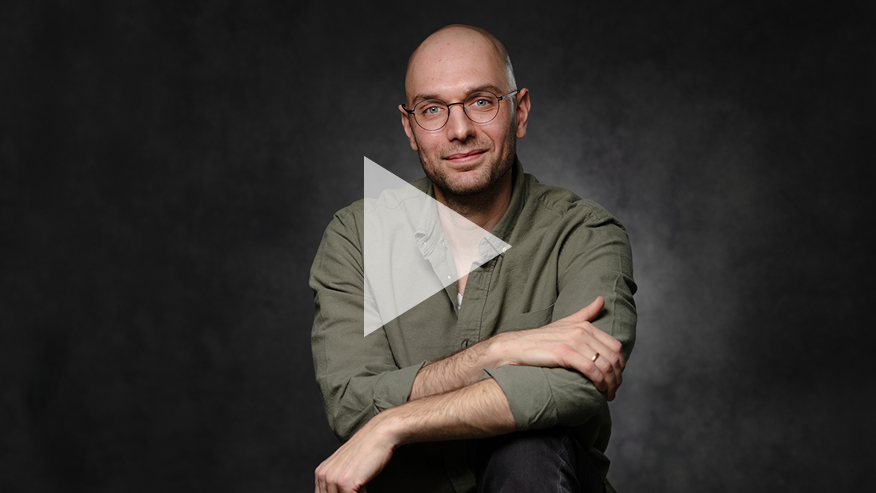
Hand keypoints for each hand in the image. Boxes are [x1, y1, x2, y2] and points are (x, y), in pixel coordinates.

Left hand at [314, 413, 397, 492]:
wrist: (379, 436)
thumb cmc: (367, 451)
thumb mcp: (344, 467)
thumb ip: (336, 481)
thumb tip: (339, 491)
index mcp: (321, 473)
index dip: (338, 492)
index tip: (348, 488)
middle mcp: (323, 476)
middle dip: (347, 492)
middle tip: (357, 487)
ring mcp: (333, 479)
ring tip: (361, 485)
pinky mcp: (345, 483)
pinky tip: (364, 486)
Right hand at [488, 296, 625, 399]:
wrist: (518, 346)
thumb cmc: (542, 339)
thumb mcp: (566, 322)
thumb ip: (586, 313)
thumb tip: (601, 299)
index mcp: (586, 325)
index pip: (615, 346)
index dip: (621, 364)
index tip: (617, 377)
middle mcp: (582, 331)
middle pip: (613, 357)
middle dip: (617, 377)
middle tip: (614, 390)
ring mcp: (573, 341)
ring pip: (604, 365)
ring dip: (610, 383)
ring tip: (608, 394)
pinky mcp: (565, 353)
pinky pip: (591, 369)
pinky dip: (599, 382)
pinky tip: (599, 389)